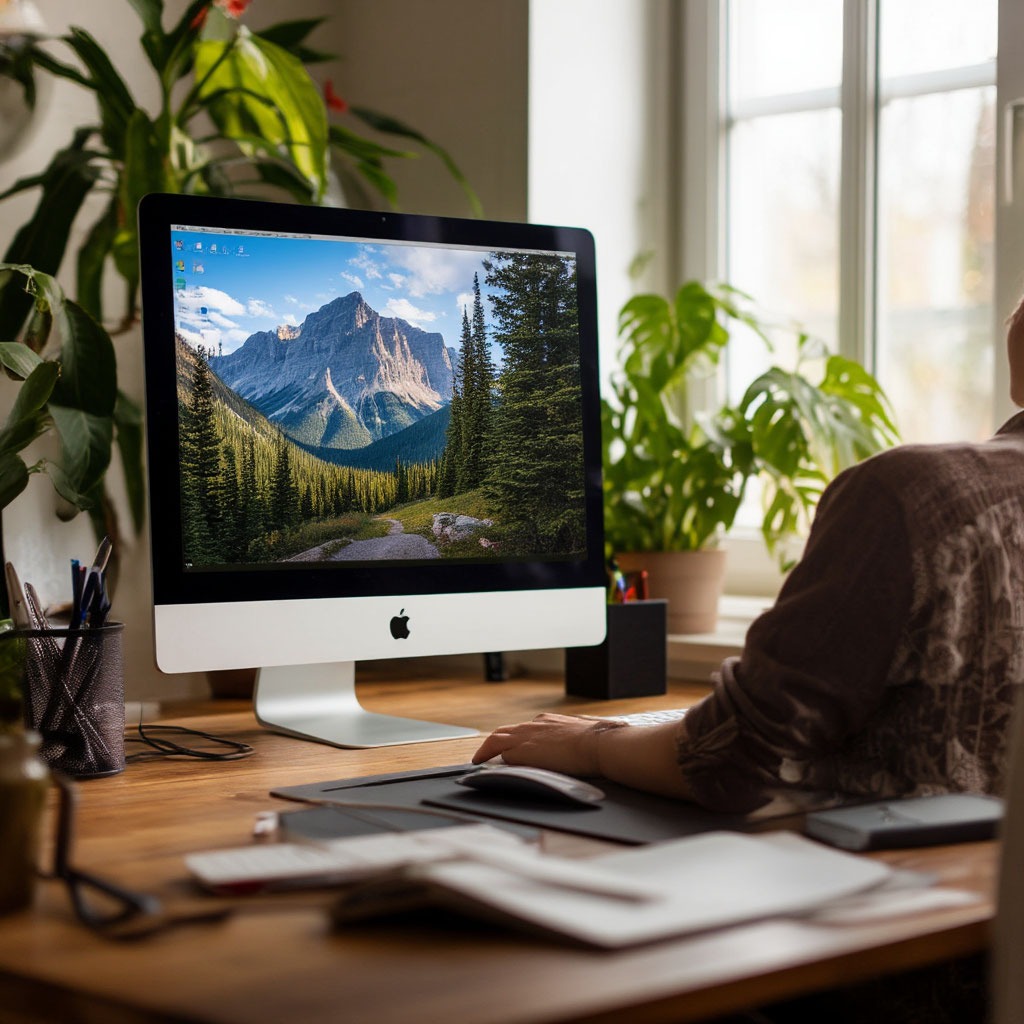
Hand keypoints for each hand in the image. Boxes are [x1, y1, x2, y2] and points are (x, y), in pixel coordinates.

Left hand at [472, 713, 623, 776]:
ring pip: (496, 739)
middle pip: (505, 731)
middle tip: (486, 752)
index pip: (526, 728)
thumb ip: (573, 740)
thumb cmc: (597, 742)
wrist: (597, 743)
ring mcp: (525, 737)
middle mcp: (534, 725)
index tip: (515, 744)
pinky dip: (490, 759)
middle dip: (495, 741)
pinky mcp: (521, 751)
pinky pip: (499, 754)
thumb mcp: (581, 736)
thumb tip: (582, 747)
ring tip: (478, 759)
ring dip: (486, 749)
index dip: (517, 737)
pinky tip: (484, 768)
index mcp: (549, 721)